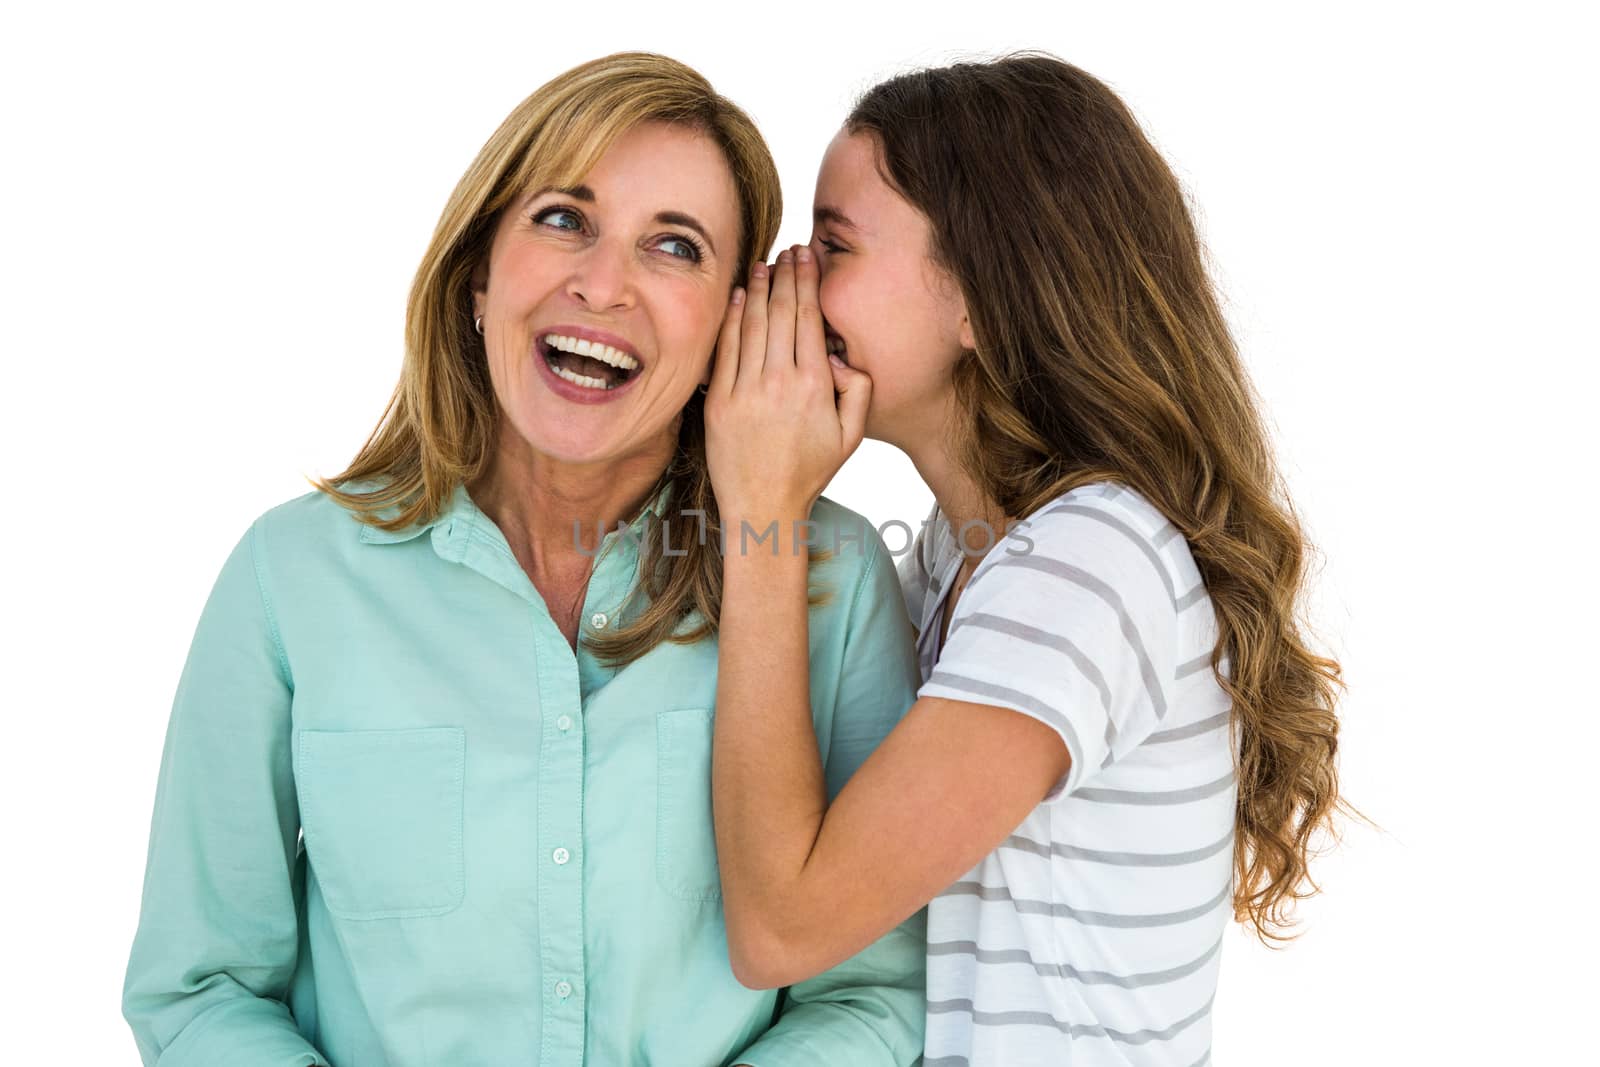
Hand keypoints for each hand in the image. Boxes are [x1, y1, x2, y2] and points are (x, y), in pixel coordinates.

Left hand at [704, 244, 871, 522]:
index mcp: (813, 386)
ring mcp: (745, 391)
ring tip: (762, 264)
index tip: (806, 258)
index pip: (808, 318)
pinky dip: (729, 318)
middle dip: (784, 275)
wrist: (763, 507)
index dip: (806, 282)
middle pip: (780, 312)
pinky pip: (725, 349)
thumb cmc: (809, 471)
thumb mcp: (851, 435)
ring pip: (750, 324)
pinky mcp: (718, 402)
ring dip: (756, 288)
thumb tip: (839, 357)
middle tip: (788, 250)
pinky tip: (734, 297)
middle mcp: (778, 382)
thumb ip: (859, 390)